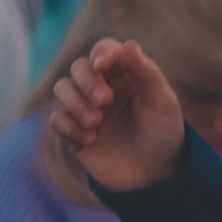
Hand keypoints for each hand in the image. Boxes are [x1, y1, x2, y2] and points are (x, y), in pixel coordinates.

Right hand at [47, 39, 185, 193]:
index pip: (105, 50)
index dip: (100, 53)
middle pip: (79, 67)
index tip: (102, 66)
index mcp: (125, 74)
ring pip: (62, 88)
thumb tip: (129, 45)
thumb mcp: (163, 103)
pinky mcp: (74, 133)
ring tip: (97, 122)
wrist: (155, 177)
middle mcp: (102, 87)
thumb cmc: (164, 135)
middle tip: (106, 102)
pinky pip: (57, 119)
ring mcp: (86, 109)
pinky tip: (92, 140)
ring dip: (75, 102)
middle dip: (88, 81)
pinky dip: (70, 126)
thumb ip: (147, 73)